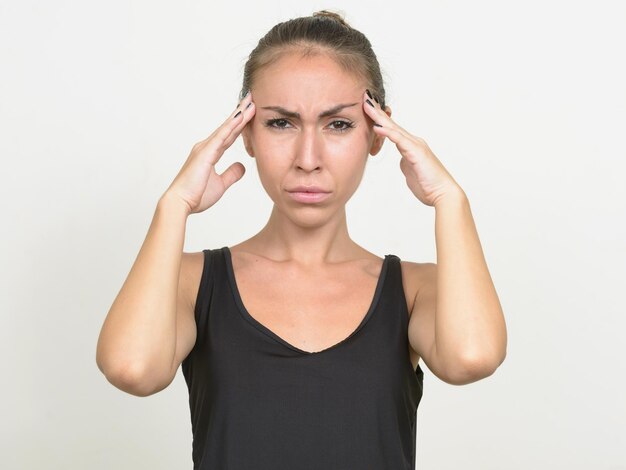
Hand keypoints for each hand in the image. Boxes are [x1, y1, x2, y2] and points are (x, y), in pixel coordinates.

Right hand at [162, 91, 255, 214]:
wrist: (180, 202)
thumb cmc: (196, 195)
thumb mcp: (221, 184)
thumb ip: (231, 174)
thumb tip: (242, 166)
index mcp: (210, 153)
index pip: (229, 135)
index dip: (240, 124)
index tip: (250, 112)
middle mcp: (207, 147)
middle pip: (228, 127)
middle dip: (240, 113)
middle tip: (251, 99)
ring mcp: (205, 148)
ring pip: (226, 128)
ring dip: (238, 114)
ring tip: (250, 101)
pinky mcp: (205, 153)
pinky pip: (221, 136)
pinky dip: (231, 126)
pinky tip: (240, 116)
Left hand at [362, 90, 462, 206]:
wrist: (442, 193)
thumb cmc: (428, 185)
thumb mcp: (411, 171)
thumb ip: (406, 163)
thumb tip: (402, 160)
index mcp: (411, 146)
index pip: (392, 130)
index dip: (380, 119)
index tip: (368, 109)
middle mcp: (414, 142)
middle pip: (392, 124)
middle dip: (377, 111)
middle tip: (365, 98)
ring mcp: (415, 146)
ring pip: (394, 128)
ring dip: (380, 117)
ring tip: (367, 106)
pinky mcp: (416, 153)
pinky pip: (399, 140)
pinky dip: (387, 133)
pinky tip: (377, 127)